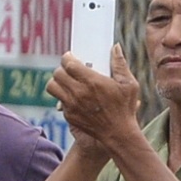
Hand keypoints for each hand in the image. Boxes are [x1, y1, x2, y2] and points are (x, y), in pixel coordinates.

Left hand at [46, 45, 144, 159]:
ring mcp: (72, 105)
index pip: (69, 63)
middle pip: (58, 73)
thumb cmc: (125, 108)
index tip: (70, 57)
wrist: (118, 134)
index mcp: (92, 81)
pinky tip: (73, 95)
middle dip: (62, 68)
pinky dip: (63, 96)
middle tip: (69, 69)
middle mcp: (79, 93)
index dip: (67, 57)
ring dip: (57, 82)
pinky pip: (58, 101)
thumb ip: (120, 64)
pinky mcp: (70, 115)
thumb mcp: (129, 84)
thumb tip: (115, 47)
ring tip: (66, 81)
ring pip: (52, 87)